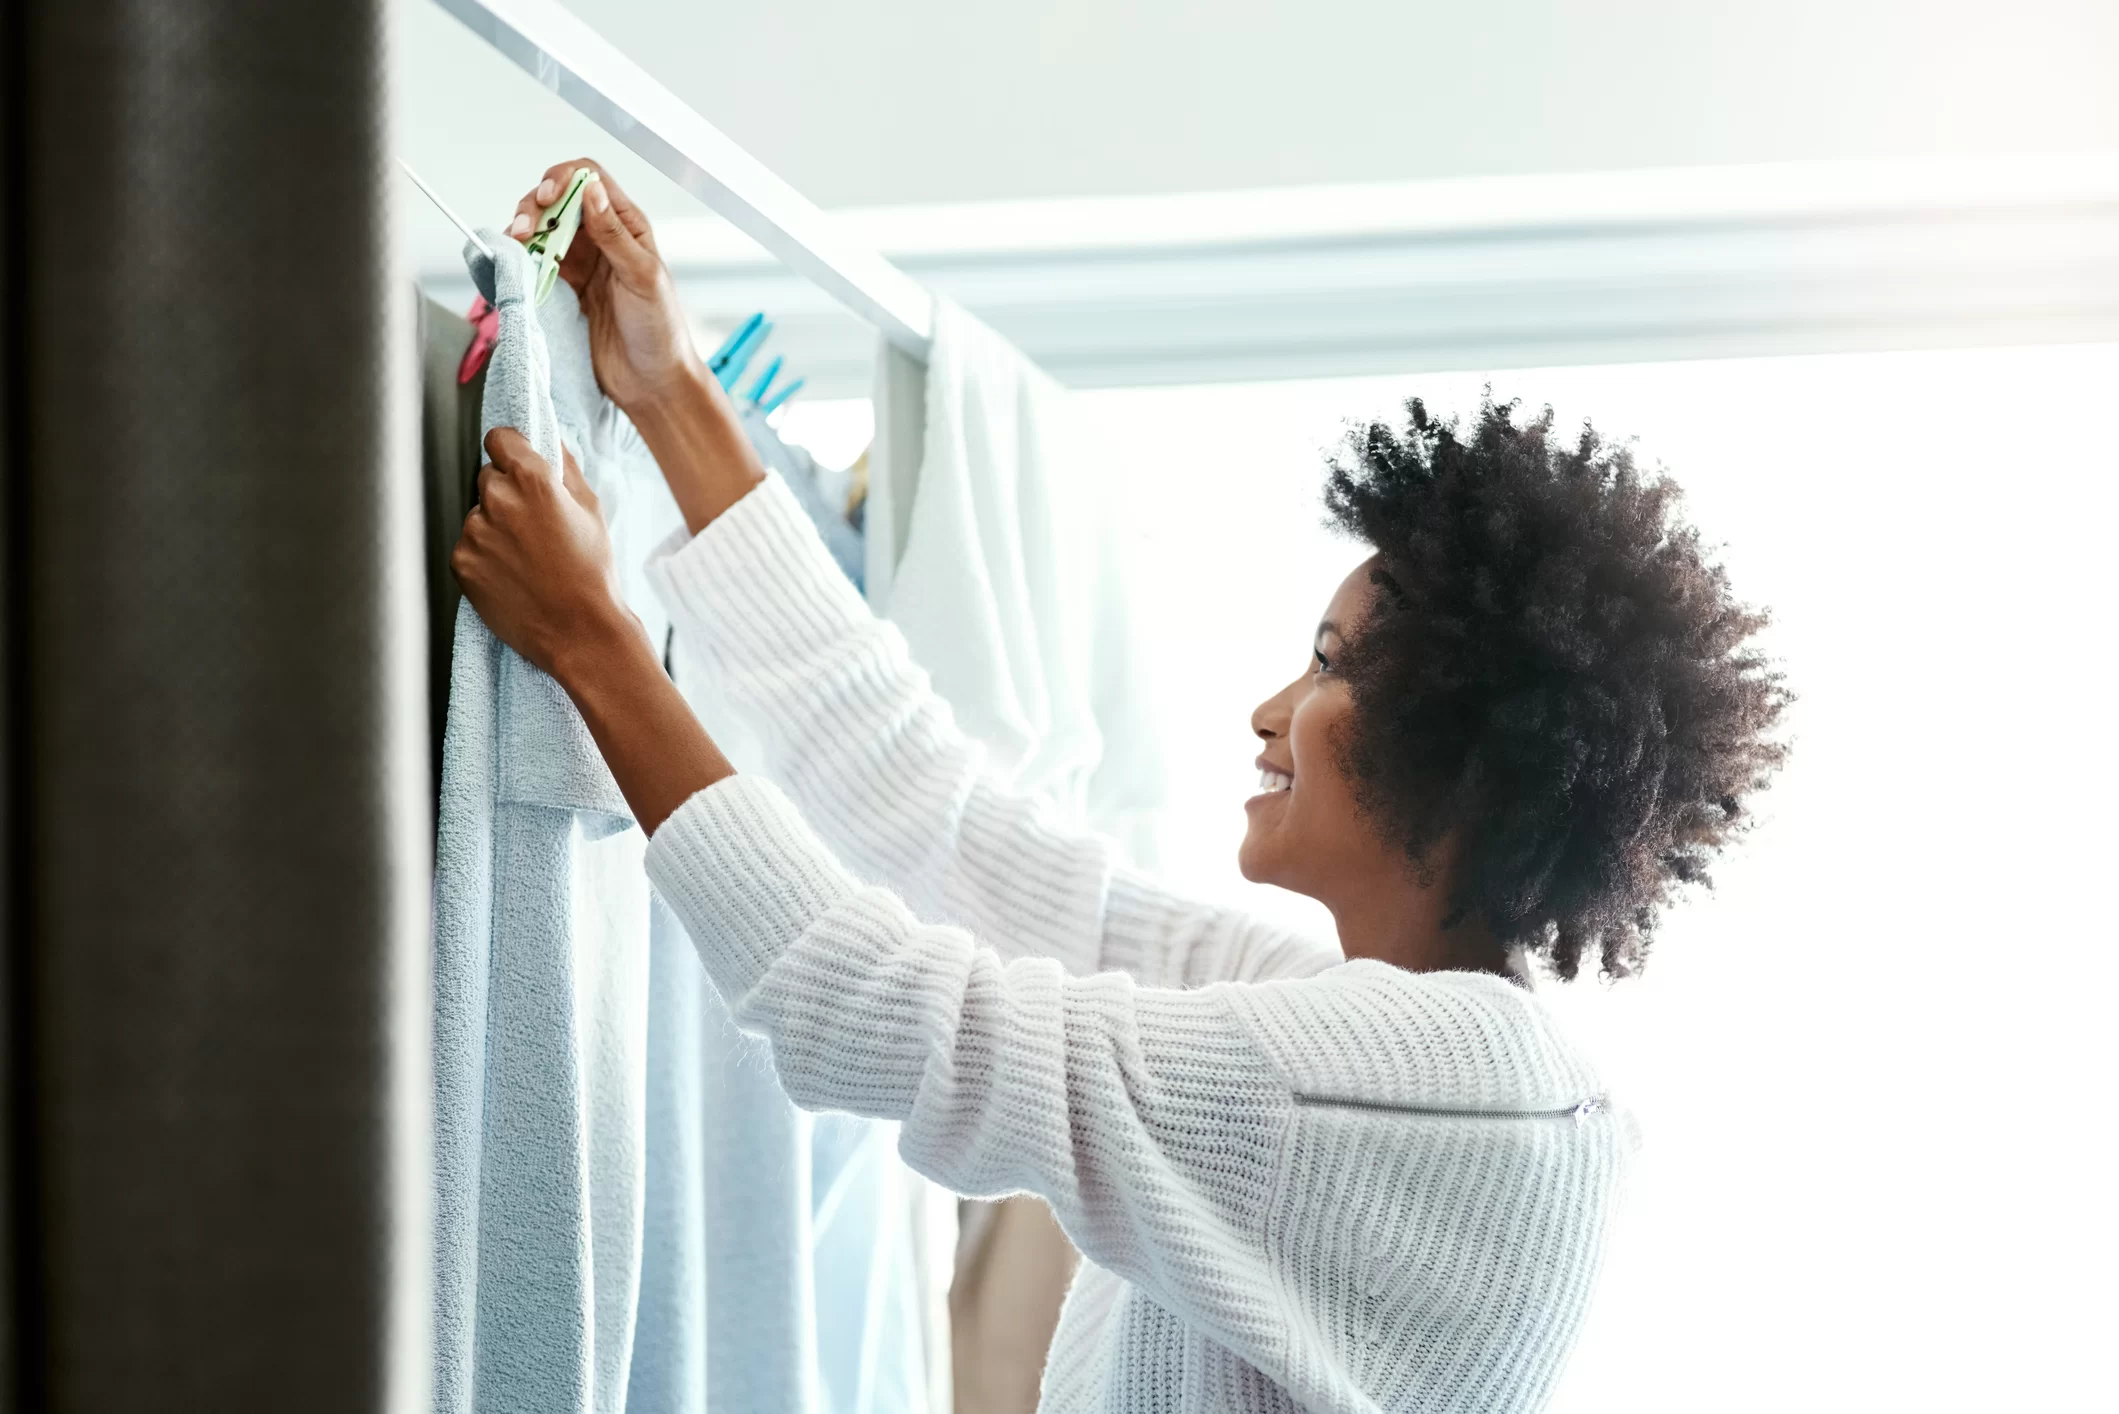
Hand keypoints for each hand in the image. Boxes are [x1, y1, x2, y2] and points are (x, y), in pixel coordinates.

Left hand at [451, 427, 644, 682]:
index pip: (499, 438)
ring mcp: (475, 531)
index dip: (510, 451)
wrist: (579, 631)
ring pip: (477, 515)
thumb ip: (565, 467)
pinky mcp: (461, 562)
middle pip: (487, 477)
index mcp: (532, 479)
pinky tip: (512, 575)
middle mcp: (497, 499)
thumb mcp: (591, 509)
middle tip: (534, 526)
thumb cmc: (591, 573)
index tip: (517, 465)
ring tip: (526, 558)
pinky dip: (484, 557)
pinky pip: (468, 546)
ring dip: (494, 528)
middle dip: (506, 493)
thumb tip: (549, 440)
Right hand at [509, 158, 707, 417]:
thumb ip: (613, 234)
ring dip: (523, 231)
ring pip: (541, 230)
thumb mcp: (642, 277)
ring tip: (515, 244)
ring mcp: (580, 263)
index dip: (563, 179)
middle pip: (557, 202)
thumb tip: (589, 188)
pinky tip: (514, 264)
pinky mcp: (563, 288)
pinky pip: (533, 263)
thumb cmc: (660, 331)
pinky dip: (519, 259)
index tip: (547, 198)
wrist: (651, 383)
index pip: (590, 180)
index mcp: (627, 226)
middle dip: (534, 207)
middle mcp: (601, 238)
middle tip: (523, 230)